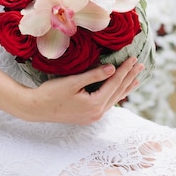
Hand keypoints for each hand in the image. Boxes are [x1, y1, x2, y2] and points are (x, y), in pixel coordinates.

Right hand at [27, 57, 143, 124]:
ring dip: (124, 88)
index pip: (114, 83)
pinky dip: (114, 95)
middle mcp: (97, 113)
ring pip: (113, 99)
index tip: (133, 58)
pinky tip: (117, 92)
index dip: (124, 70)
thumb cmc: (50, 93)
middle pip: (117, 92)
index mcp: (95, 104)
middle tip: (140, 65)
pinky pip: (106, 104)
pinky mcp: (87, 116)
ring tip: (136, 79)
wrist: (35, 108)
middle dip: (129, 78)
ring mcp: (92, 116)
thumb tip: (113, 69)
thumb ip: (93, 75)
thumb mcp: (72, 82)